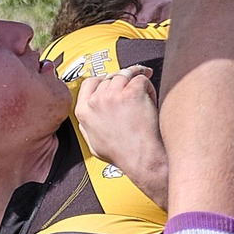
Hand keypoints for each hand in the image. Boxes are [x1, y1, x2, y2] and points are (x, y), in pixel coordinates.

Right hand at [75, 64, 169, 202]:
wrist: (140, 158)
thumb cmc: (122, 153)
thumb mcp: (92, 142)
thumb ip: (88, 124)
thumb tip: (91, 113)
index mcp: (84, 112)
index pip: (90, 83)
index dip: (104, 79)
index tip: (113, 78)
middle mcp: (96, 101)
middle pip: (111, 77)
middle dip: (124, 81)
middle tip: (134, 86)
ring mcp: (113, 95)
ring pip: (126, 75)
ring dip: (136, 82)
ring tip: (144, 97)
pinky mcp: (131, 92)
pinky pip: (142, 78)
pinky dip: (148, 87)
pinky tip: (149, 99)